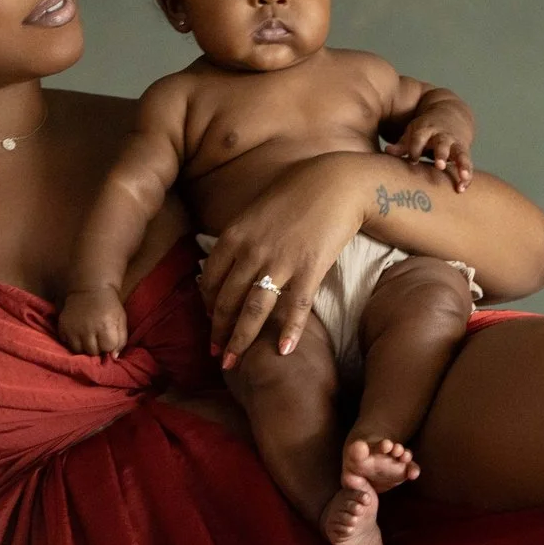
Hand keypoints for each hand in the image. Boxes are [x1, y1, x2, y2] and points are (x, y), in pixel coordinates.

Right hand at [58, 286, 128, 355]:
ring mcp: (73, 329)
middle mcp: (88, 329)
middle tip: (98, 339)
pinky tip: (78, 333)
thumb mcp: (121, 320)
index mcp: (105, 326)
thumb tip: (113, 357)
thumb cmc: (109, 306)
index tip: (108, 339)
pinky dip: (72, 341)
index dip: (109, 346)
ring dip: (84, 347)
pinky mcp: (63, 327)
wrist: (90, 289)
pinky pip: (67, 343)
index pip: (107, 348)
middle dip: (97, 348)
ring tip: (88, 338)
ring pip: (78, 350)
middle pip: (92, 352)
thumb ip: (121, 340)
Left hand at [197, 154, 369, 365]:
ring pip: (254, 310)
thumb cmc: (297, 192)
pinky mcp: (309, 268)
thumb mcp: (256, 210)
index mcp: (233, 235)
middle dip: (219, 332)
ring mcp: (280, 261)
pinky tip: (283, 351)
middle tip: (217, 354)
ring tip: (234, 363)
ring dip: (241, 340)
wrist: (336, 182)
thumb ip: (240, 237)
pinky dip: (289, 331)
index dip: (207, 307)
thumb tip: (227, 260)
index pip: (209, 280)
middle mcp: (251, 251)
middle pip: (227, 301)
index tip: (210, 323)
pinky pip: (295, 307)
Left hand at [390, 103, 473, 191]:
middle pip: (441, 144)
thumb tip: (387, 151)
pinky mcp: (464, 150)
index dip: (415, 149)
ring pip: (460, 153)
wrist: (451, 112)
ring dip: (462, 165)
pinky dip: (467, 175)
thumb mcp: (413, 132)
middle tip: (440, 166)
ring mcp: (455, 143)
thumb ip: (402, 144)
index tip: (413, 161)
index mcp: (426, 130)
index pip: (419, 139)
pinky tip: (462, 188)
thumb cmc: (426, 128)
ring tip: (463, 176)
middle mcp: (442, 136)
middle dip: (441, 154)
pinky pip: (467, 163)